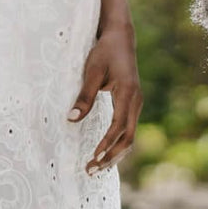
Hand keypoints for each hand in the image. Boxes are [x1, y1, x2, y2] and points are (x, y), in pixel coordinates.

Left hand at [70, 25, 142, 174]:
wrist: (121, 38)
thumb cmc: (105, 52)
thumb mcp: (92, 71)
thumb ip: (84, 96)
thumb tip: (71, 120)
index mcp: (128, 93)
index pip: (119, 126)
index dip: (107, 144)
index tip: (93, 158)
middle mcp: (136, 101)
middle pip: (128, 137)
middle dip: (111, 156)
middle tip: (91, 170)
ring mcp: (136, 103)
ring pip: (130, 135)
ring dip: (114, 153)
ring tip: (96, 168)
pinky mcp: (131, 104)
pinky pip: (127, 129)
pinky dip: (117, 144)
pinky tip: (105, 153)